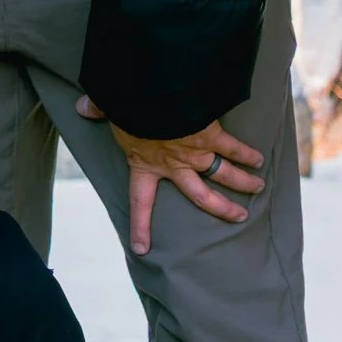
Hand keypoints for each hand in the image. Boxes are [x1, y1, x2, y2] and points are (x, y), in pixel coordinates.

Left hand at [76, 96, 264, 255]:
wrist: (153, 93)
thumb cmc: (129, 104)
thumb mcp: (110, 109)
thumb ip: (98, 109)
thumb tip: (82, 106)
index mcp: (145, 164)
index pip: (139, 202)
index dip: (140, 227)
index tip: (141, 249)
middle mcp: (175, 165)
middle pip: (203, 196)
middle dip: (223, 208)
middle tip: (239, 216)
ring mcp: (196, 152)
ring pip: (224, 174)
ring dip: (243, 181)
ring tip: (257, 187)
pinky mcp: (211, 135)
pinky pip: (233, 148)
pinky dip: (247, 153)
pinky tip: (258, 158)